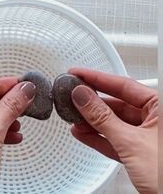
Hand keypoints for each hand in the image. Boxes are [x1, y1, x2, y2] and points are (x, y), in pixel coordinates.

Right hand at [69, 68, 157, 193]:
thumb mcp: (131, 142)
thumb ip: (103, 118)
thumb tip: (82, 97)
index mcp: (161, 107)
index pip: (123, 85)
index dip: (97, 78)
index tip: (77, 74)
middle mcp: (155, 119)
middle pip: (117, 104)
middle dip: (92, 103)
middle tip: (72, 96)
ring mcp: (146, 136)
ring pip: (114, 122)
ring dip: (91, 121)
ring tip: (73, 116)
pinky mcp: (139, 152)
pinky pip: (114, 139)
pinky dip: (98, 137)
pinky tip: (82, 133)